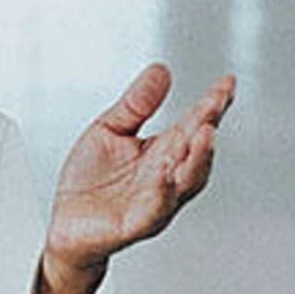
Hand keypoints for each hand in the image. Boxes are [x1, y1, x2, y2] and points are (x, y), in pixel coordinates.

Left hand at [46, 63, 234, 269]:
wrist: (67, 222)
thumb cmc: (92, 180)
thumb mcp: (109, 130)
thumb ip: (136, 104)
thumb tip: (160, 69)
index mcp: (162, 152)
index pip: (193, 124)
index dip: (212, 105)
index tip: (227, 83)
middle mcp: (167, 177)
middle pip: (196, 151)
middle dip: (208, 127)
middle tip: (216, 103)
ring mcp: (156, 202)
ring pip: (185, 182)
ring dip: (197, 159)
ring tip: (204, 133)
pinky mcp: (136, 223)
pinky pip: (154, 211)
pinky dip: (163, 194)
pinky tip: (166, 176)